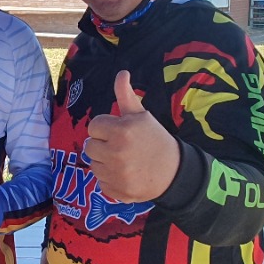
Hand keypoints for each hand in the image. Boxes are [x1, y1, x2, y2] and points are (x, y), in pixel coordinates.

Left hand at [84, 70, 179, 201]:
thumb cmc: (154, 139)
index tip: (118, 131)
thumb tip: (121, 72)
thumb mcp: (141, 115)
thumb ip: (126, 94)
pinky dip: (109, 179)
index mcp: (121, 131)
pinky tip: (125, 174)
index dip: (105, 128)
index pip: (94, 126)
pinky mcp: (115, 191)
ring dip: (104, 162)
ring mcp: (115, 174)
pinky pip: (100, 182)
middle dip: (102, 144)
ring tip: (123, 160)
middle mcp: (116, 152)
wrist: (174, 171)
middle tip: (121, 146)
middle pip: (89, 146)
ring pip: (93, 164)